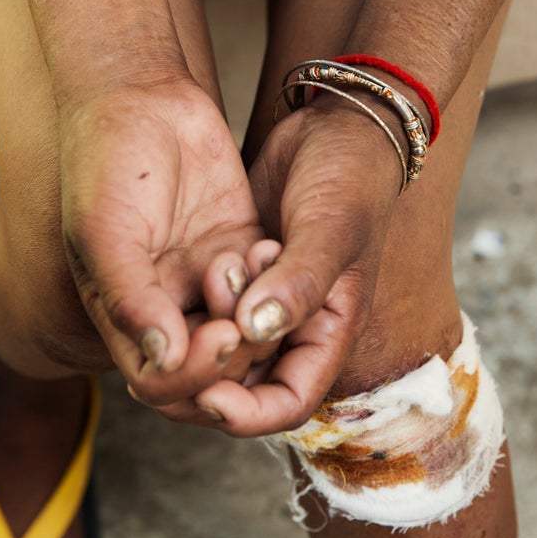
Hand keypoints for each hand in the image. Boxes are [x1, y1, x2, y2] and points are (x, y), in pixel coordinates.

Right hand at [58, 76, 266, 402]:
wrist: (139, 97)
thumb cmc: (104, 160)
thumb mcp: (104, 229)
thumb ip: (129, 297)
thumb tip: (163, 360)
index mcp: (123, 313)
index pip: (159, 381)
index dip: (194, 378)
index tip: (221, 336)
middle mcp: (166, 305)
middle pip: (209, 372)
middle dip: (233, 359)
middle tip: (248, 321)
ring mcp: (205, 278)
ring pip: (246, 335)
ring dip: (257, 317)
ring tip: (247, 262)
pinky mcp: (241, 246)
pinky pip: (268, 288)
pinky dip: (272, 280)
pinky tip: (262, 246)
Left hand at [156, 99, 402, 434]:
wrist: (334, 123)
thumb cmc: (350, 176)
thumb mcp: (331, 227)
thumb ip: (298, 281)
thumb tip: (254, 332)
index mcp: (330, 330)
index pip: (288, 401)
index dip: (248, 413)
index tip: (207, 395)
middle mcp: (296, 325)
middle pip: (244, 383)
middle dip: (212, 366)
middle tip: (186, 333)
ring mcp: (264, 298)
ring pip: (220, 344)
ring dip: (205, 324)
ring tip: (214, 272)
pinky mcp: (239, 270)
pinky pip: (208, 304)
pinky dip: (198, 296)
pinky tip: (199, 265)